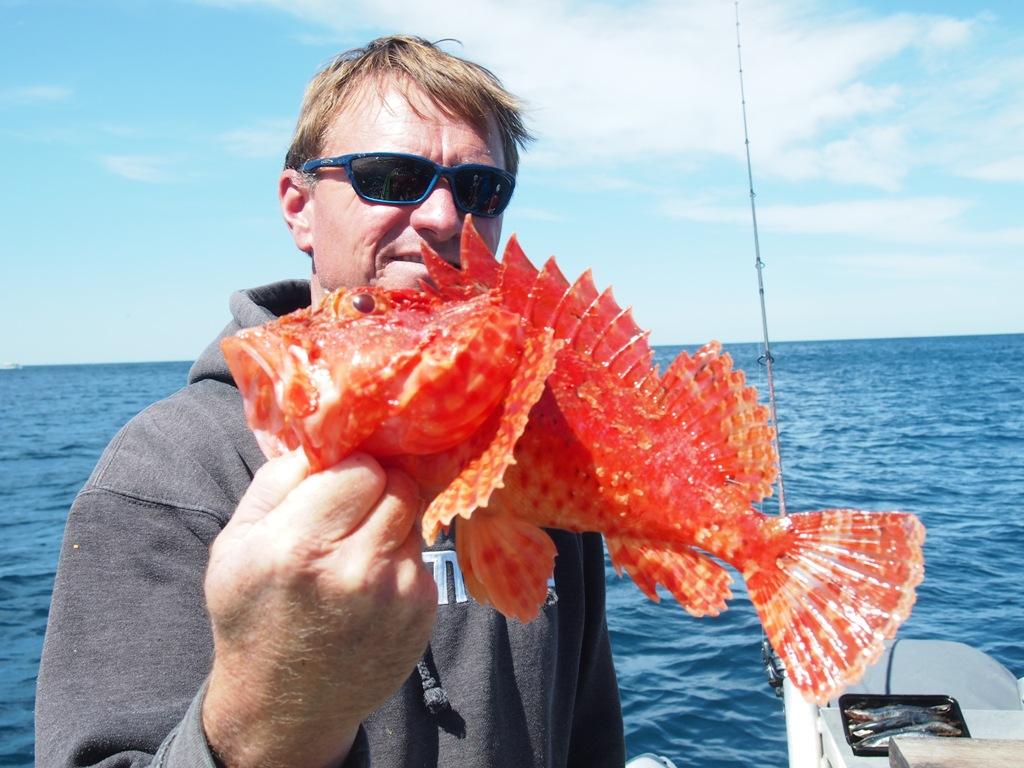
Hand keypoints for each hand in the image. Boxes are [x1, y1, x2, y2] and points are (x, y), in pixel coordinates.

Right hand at [201, 451, 437, 767]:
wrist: (283, 704)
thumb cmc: (254, 613)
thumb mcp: (235, 543)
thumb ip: (278, 480)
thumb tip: (327, 436)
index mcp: (297, 545)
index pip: (361, 467)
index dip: (351, 468)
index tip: (338, 482)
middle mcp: (352, 569)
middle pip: (396, 485)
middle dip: (377, 487)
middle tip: (352, 510)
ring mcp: (394, 593)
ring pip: (413, 515)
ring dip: (389, 522)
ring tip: (355, 552)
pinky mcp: (422, 611)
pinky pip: (421, 554)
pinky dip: (400, 558)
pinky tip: (371, 585)